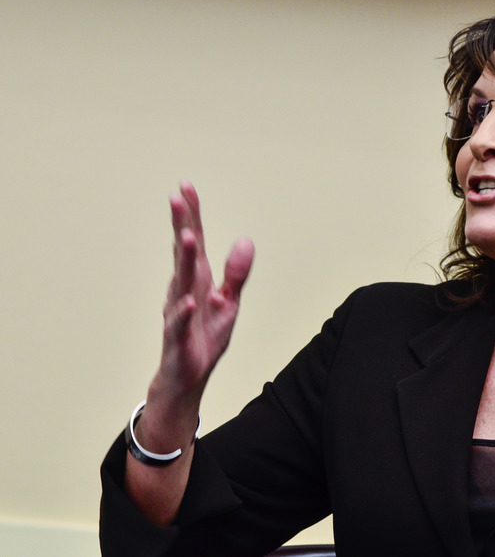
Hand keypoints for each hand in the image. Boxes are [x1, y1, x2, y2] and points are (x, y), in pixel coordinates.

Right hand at [152, 181, 253, 407]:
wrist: (185, 378)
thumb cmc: (204, 337)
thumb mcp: (228, 303)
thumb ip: (235, 273)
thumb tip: (245, 241)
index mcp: (196, 280)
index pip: (193, 243)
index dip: (191, 216)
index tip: (185, 187)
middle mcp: (183, 291)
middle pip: (183, 254)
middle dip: (181, 225)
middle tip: (177, 197)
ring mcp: (178, 313)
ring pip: (180, 283)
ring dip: (182, 261)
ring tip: (185, 236)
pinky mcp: (178, 339)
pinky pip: (180, 324)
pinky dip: (183, 313)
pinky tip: (187, 302)